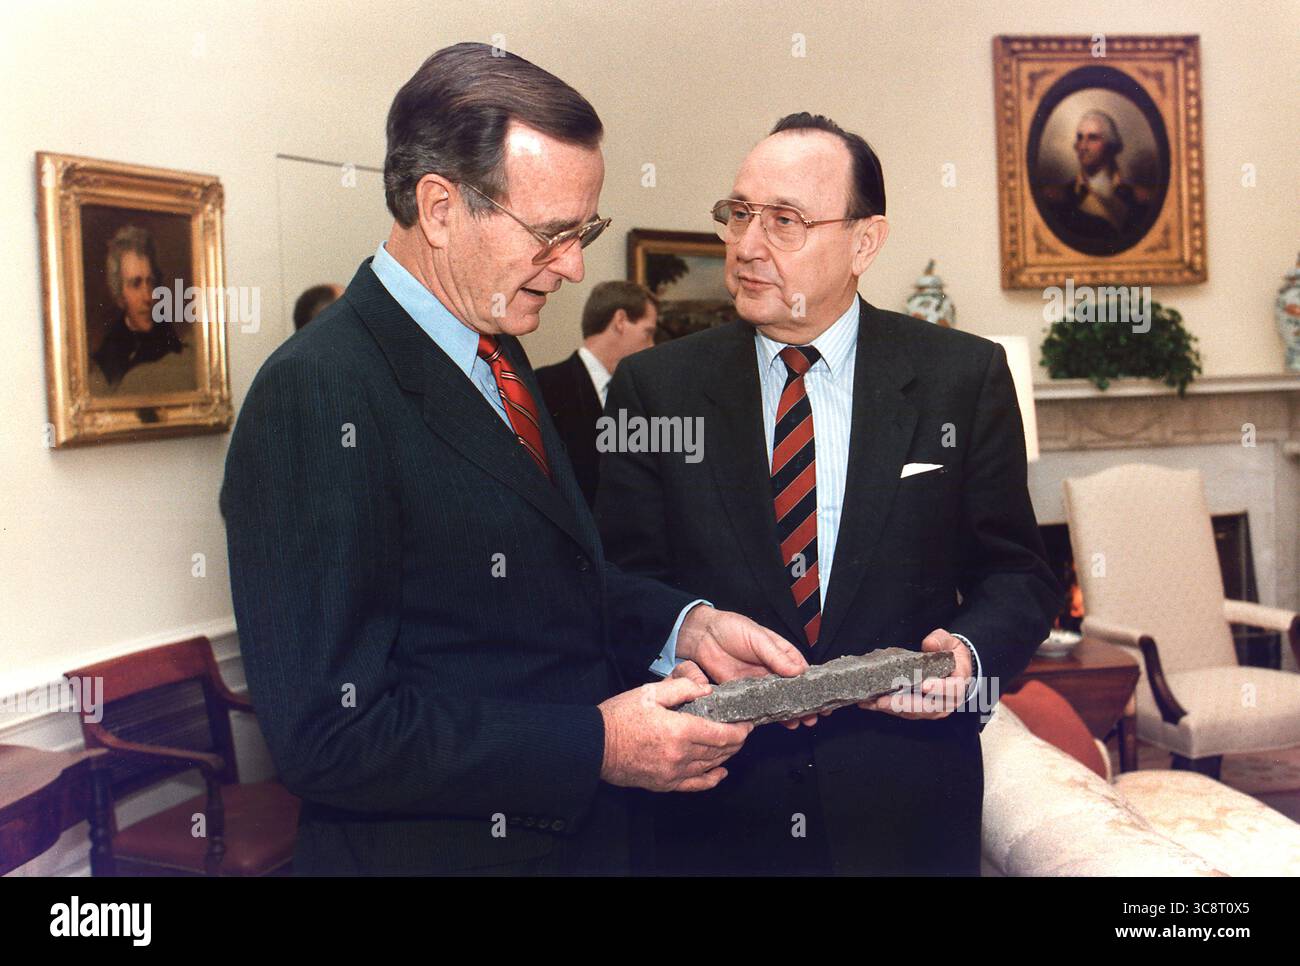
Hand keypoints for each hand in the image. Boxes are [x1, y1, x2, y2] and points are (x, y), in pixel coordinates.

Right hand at [598, 673, 752, 791]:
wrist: (595, 744)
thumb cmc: (620, 717)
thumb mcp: (650, 692)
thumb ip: (682, 688)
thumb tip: (707, 690)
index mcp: (679, 731)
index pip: (722, 734)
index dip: (739, 730)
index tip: (747, 723)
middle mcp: (680, 756)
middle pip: (720, 751)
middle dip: (736, 741)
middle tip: (743, 730)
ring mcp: (673, 773)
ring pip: (710, 766)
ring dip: (726, 756)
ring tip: (733, 744)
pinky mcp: (665, 783)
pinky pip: (695, 785)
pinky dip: (711, 779)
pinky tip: (720, 772)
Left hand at [675, 605, 818, 729]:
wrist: (703, 635)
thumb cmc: (731, 628)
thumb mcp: (758, 637)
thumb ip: (776, 655)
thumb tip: (798, 671)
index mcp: (780, 653)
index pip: (801, 671)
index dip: (813, 685)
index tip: (824, 697)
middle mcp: (772, 670)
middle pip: (792, 690)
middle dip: (804, 704)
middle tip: (813, 717)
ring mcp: (758, 682)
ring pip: (777, 701)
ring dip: (788, 712)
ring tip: (798, 723)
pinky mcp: (743, 692)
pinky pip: (756, 705)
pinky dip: (766, 714)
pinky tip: (774, 722)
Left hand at [859, 629, 972, 720]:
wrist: (954, 669)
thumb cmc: (952, 655)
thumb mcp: (951, 642)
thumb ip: (940, 641)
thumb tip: (929, 644)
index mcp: (958, 684)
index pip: (952, 689)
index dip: (938, 688)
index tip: (924, 686)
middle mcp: (947, 702)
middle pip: (927, 707)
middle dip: (904, 704)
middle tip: (883, 700)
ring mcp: (934, 710)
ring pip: (913, 713)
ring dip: (892, 708)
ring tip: (872, 702)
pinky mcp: (920, 712)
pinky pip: (904, 712)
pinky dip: (888, 708)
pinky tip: (871, 703)